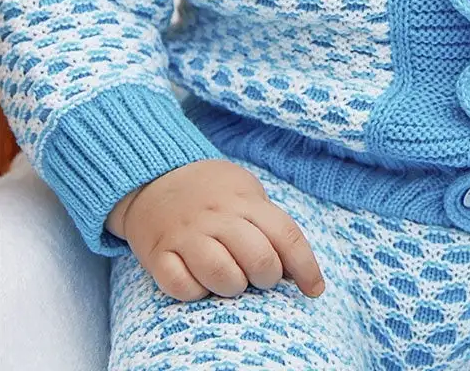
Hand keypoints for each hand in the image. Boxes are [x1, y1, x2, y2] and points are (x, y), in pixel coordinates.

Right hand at [105, 159, 325, 301]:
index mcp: (245, 200)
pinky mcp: (158, 253)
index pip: (285, 235)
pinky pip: (182, 287)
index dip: (306, 266)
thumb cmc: (210, 192)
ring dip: (232, 287)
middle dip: (267, 278)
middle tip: (260, 277)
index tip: (314, 290)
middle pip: (258, 259)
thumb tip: (295, 270)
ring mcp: (186, 234)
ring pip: (222, 276)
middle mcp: (217, 216)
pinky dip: (195, 292)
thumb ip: (269, 225)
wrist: (154, 177)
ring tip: (229, 279)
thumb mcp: (245, 193)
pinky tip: (198, 281)